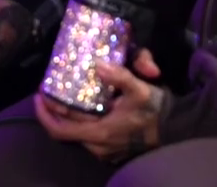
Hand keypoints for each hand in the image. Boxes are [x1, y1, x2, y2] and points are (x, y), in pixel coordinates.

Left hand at [37, 49, 166, 162]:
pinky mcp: (113, 150)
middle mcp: (98, 146)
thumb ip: (119, 76)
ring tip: (63, 97)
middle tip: (48, 92)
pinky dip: (81, 123)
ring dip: (68, 118)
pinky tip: (83, 107)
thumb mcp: (139, 89)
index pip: (59, 129)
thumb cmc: (155, 110)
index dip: (44, 113)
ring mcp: (105, 151)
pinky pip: (88, 137)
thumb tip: (99, 65)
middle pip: (65, 131)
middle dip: (54, 112)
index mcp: (99, 133)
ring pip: (77, 134)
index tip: (38, 95)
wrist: (178, 129)